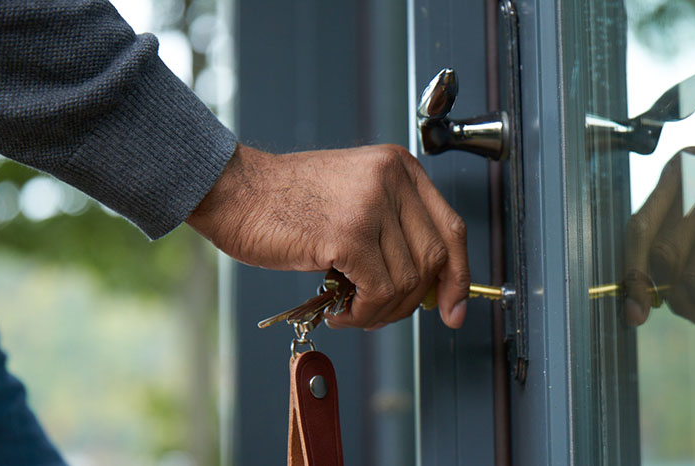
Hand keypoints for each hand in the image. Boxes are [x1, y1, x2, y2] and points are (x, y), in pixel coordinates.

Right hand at [186, 144, 470, 328]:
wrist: (234, 191)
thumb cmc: (285, 200)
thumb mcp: (354, 197)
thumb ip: (394, 229)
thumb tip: (429, 286)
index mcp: (399, 167)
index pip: (452, 228)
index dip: (459, 275)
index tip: (453, 307)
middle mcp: (392, 179)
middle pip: (434, 259)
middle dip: (413, 300)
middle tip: (382, 313)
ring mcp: (372, 204)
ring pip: (408, 281)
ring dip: (382, 311)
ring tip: (352, 310)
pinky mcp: (349, 234)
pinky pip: (378, 292)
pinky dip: (363, 314)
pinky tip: (340, 312)